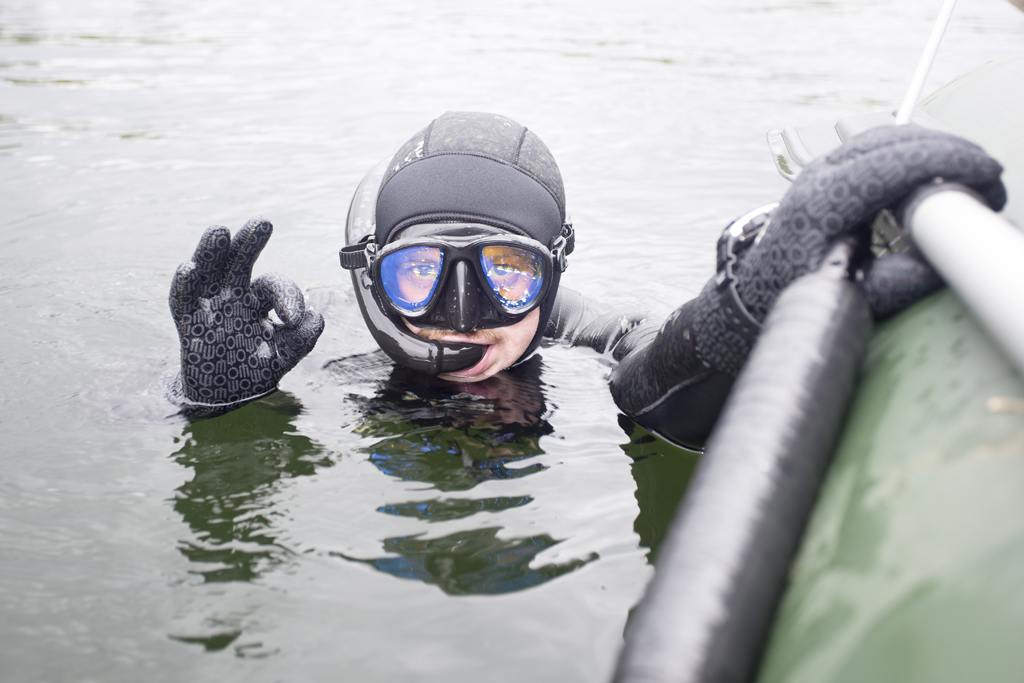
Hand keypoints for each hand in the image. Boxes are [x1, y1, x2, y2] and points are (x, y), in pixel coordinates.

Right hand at [168, 218, 323, 416]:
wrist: (224, 394)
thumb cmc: (255, 368)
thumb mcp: (283, 356)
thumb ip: (301, 340)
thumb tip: (315, 316)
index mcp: (259, 300)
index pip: (274, 285)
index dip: (286, 295)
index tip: (293, 317)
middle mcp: (233, 294)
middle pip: (240, 262)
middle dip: (250, 242)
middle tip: (264, 223)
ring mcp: (208, 304)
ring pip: (209, 271)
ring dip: (213, 251)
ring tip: (220, 231)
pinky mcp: (187, 320)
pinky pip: (182, 300)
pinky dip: (183, 284)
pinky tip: (189, 267)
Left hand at [737, 125, 1004, 321]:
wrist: (754, 290)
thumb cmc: (795, 293)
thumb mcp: (843, 296)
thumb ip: (889, 286)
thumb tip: (932, 268)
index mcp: (825, 200)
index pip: (895, 162)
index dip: (948, 162)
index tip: (987, 174)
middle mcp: (821, 175)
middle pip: (896, 139)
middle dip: (950, 150)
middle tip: (989, 178)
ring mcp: (823, 169)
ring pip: (888, 136)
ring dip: (934, 148)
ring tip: (971, 176)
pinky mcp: (830, 172)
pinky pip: (879, 146)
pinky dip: (915, 151)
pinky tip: (939, 173)